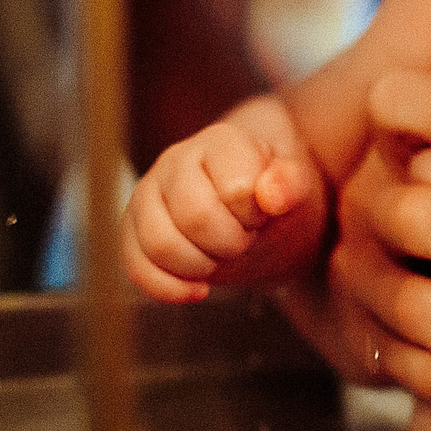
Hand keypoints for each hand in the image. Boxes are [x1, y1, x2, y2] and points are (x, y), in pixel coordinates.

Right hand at [126, 109, 325, 300]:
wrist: (255, 208)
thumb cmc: (276, 194)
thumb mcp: (298, 187)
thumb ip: (290, 183)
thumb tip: (270, 196)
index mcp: (220, 142)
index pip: (235, 190)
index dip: (254, 216)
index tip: (263, 216)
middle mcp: (175, 160)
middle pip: (194, 218)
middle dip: (230, 244)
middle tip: (245, 240)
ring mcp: (148, 194)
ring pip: (159, 244)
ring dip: (200, 266)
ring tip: (221, 256)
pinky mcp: (132, 229)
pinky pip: (135, 267)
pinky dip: (169, 288)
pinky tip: (198, 289)